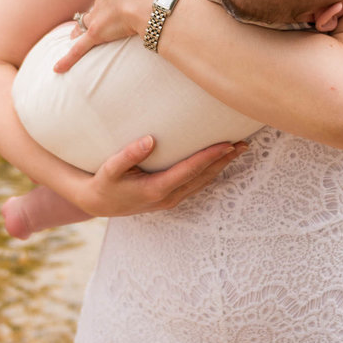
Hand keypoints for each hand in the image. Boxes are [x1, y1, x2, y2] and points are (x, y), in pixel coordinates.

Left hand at [54, 0, 168, 71]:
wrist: (150, 0)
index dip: (113, 1)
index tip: (115, 5)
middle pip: (97, 6)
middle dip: (95, 13)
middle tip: (92, 18)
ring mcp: (100, 16)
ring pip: (86, 23)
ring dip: (79, 30)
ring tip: (72, 36)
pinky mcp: (97, 33)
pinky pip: (79, 48)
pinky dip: (68, 58)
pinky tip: (57, 68)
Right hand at [67, 134, 248, 217]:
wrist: (98, 203)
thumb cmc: (104, 182)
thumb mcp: (110, 168)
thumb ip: (128, 154)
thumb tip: (150, 140)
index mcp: (156, 189)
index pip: (190, 170)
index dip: (210, 157)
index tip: (227, 144)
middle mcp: (168, 197)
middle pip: (203, 177)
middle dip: (224, 160)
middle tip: (244, 143)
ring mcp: (171, 199)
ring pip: (203, 182)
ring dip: (221, 166)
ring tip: (239, 150)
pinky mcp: (170, 197)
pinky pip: (196, 184)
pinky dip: (211, 172)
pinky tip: (219, 161)